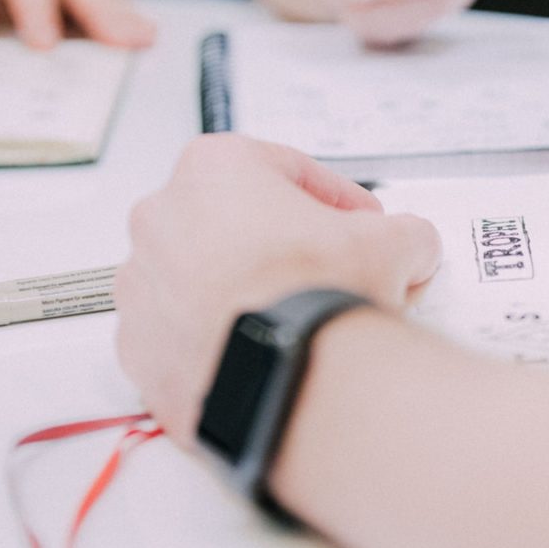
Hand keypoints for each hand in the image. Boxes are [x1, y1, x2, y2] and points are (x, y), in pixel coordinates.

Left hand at [114, 134, 441, 444]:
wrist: (292, 378)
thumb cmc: (320, 298)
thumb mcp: (393, 243)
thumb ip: (403, 233)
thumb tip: (411, 246)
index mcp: (213, 168)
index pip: (283, 169)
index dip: (333, 197)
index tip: (356, 221)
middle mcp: (162, 216)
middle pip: (231, 219)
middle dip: (277, 241)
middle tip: (324, 270)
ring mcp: (140, 284)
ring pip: (198, 276)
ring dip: (239, 289)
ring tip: (291, 317)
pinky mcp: (137, 346)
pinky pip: (178, 333)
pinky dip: (214, 339)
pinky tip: (258, 350)